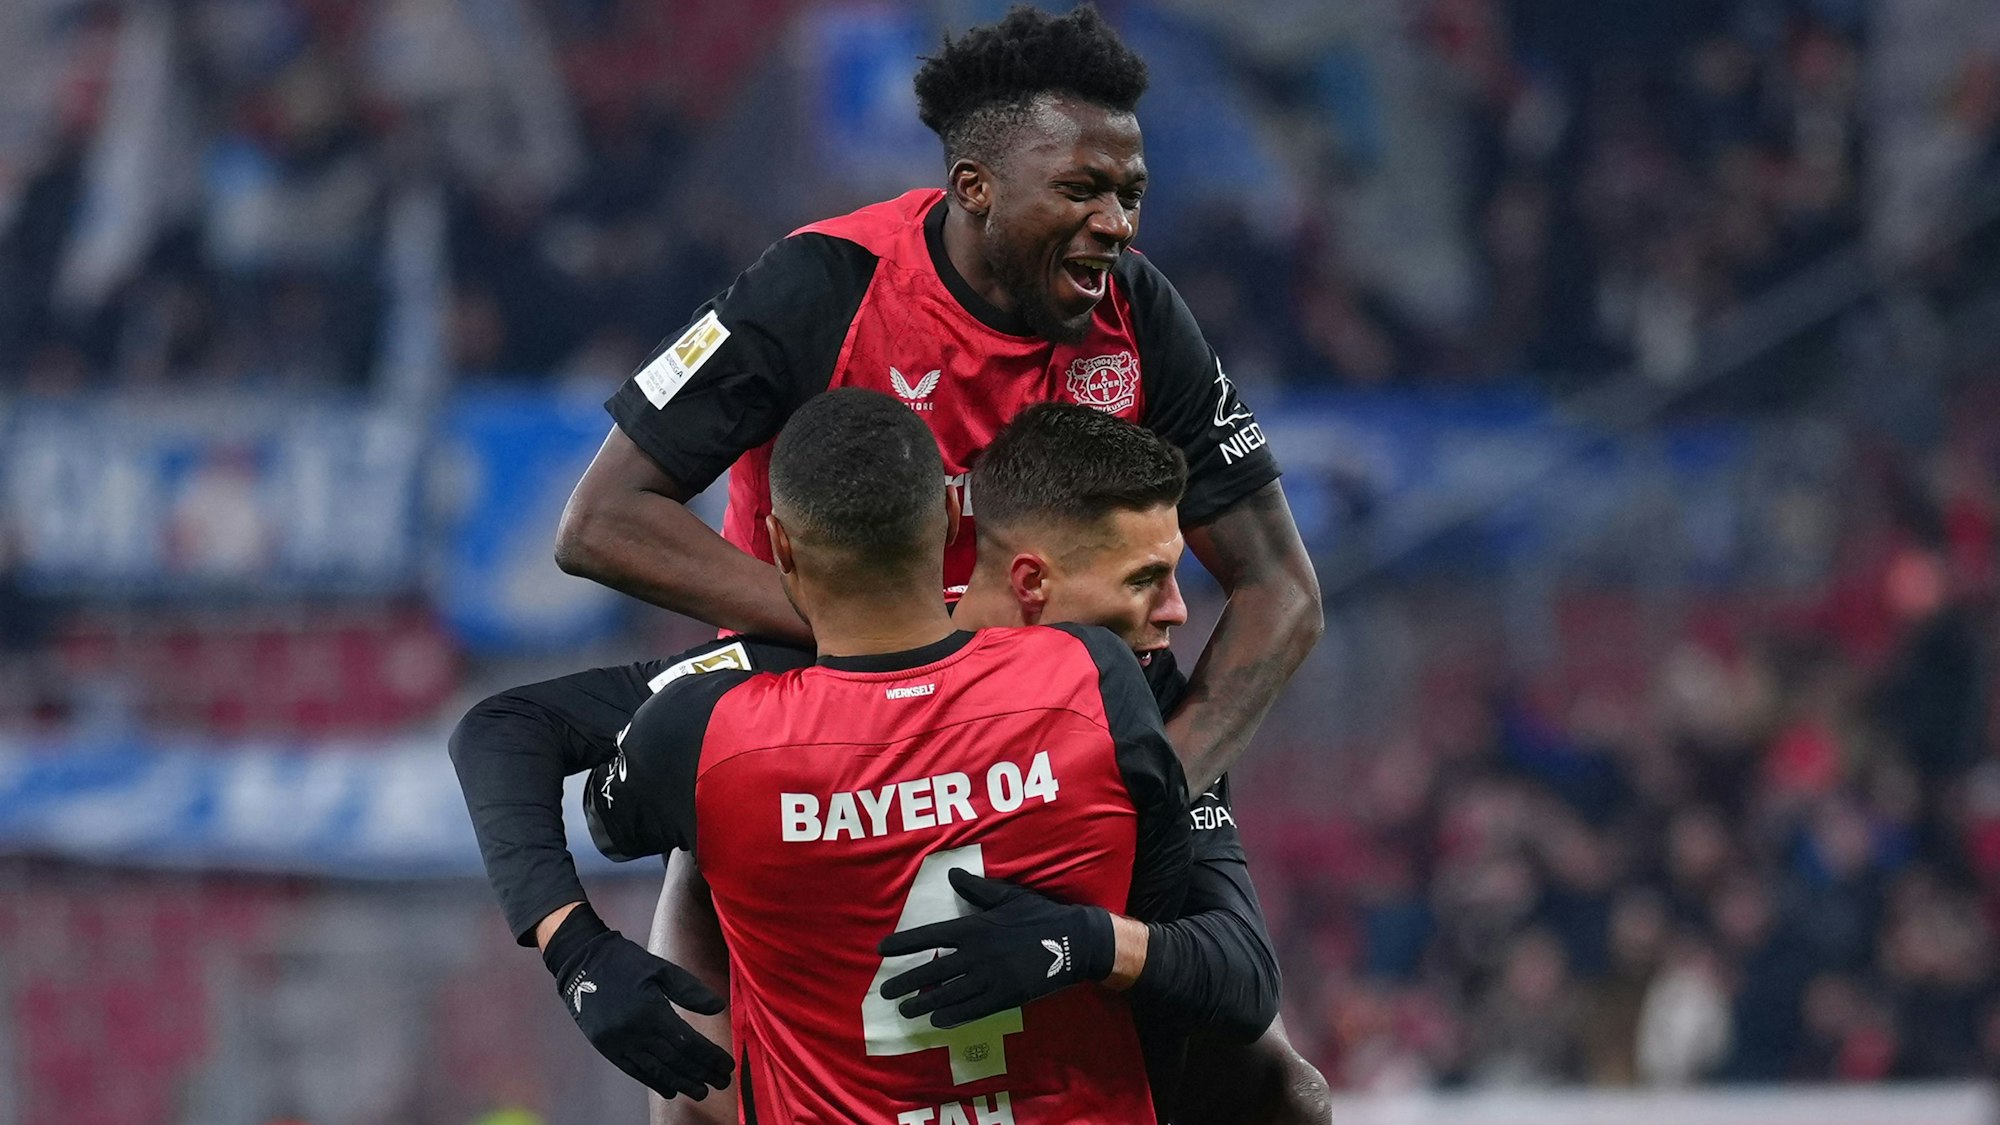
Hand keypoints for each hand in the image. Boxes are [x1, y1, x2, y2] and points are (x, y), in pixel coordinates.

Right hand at [542, 904, 732, 1099]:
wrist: (581, 962)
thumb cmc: (626, 962)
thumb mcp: (660, 968)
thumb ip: (690, 990)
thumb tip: (718, 1008)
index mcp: (650, 1011)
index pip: (687, 1042)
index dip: (709, 1057)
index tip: (727, 1065)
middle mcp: (634, 1032)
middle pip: (675, 1060)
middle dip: (701, 1073)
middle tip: (722, 1083)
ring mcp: (618, 1043)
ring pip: (656, 1071)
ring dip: (682, 1083)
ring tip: (702, 1092)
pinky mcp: (607, 1048)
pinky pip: (634, 1071)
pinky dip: (654, 1082)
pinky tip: (671, 1090)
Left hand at [876, 868, 1113, 1027]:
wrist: (1072, 942)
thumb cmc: (1039, 915)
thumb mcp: (1008, 895)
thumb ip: (976, 888)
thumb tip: (951, 874)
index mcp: (974, 927)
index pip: (929, 936)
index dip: (904, 943)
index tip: (882, 950)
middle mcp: (976, 955)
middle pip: (932, 971)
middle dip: (906, 983)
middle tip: (885, 992)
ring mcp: (990, 979)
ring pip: (948, 994)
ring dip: (923, 1004)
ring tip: (905, 1010)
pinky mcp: (1005, 997)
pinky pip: (972, 1010)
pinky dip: (953, 1016)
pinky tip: (938, 1020)